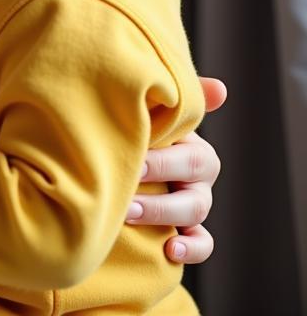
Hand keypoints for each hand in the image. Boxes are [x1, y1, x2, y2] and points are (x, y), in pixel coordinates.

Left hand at [128, 76, 225, 263]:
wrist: (119, 155)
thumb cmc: (137, 126)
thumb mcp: (152, 110)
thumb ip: (177, 99)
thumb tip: (220, 89)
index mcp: (191, 145)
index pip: (192, 155)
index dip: (164, 161)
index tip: (134, 161)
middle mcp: (197, 175)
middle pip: (193, 182)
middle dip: (159, 184)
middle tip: (126, 189)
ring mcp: (193, 202)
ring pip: (195, 211)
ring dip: (163, 213)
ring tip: (128, 213)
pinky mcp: (187, 228)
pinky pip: (202, 242)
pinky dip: (190, 248)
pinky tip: (169, 250)